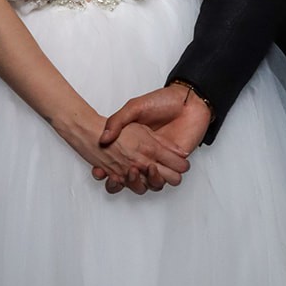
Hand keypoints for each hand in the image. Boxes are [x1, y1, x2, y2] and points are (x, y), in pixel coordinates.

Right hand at [95, 84, 211, 193]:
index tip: (99, 170)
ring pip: (146, 184)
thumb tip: (103, 139)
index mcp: (136, 145)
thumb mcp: (134, 108)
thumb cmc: (162, 102)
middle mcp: (146, 157)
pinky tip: (148, 170)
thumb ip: (118, 121)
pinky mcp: (174, 165)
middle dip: (121, 181)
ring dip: (136, 182)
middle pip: (130, 180)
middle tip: (115, 174)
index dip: (106, 172)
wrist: (186, 101)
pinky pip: (163, 181)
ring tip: (132, 169)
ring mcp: (161, 161)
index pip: (118, 166)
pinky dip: (154, 181)